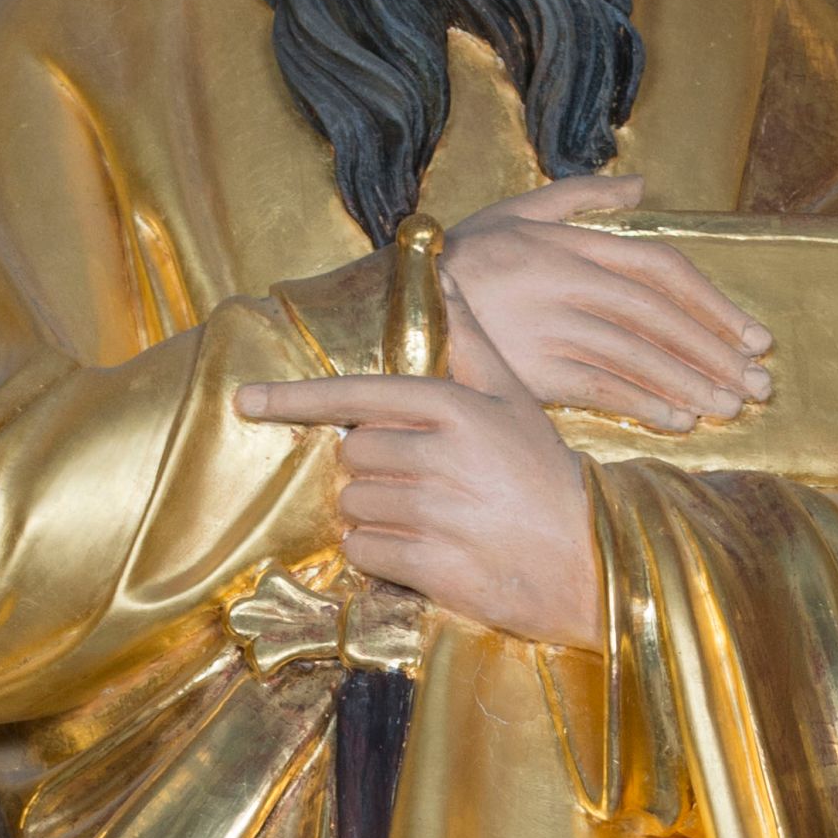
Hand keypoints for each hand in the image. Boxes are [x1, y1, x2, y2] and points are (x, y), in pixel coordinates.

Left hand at [236, 354, 603, 646]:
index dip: (295, 399)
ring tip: (430, 517)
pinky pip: (365, 551)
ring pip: (353, 505)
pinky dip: (381, 555)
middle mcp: (440, 456)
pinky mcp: (432, 566)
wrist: (590, 558)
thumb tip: (443, 271)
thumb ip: (469, 339)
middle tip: (427, 481)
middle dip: (374, 470)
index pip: (356, 397)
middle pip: (353, 456)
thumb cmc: (543, 474)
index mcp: (454, 408)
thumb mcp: (514, 399)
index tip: (247, 400)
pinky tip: (426, 551)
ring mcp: (435, 513)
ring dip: (376, 514)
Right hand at [437, 176, 770, 430]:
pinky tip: (679, 420)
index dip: (714, 304)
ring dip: (691, 382)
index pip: (662, 270)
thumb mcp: (516, 210)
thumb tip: (641, 186)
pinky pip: (601, 387)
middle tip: (759, 385)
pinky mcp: (530, 368)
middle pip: (661, 317)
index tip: (753, 338)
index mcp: (572, 243)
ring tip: (731, 407)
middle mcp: (568, 280)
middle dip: (716, 352)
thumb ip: (580, 196)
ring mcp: (550, 325)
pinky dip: (644, 403)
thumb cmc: (458, 258)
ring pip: (639, 354)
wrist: (390, 303)